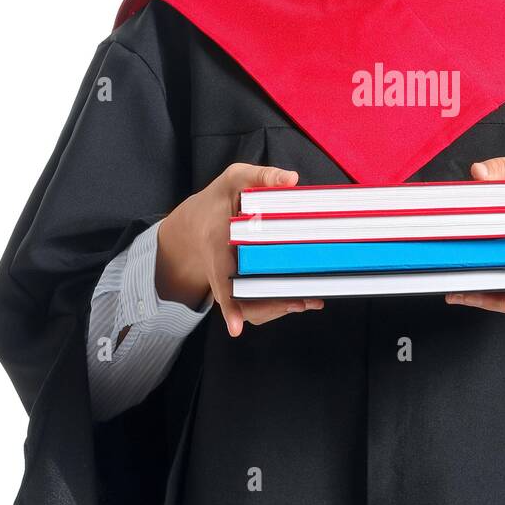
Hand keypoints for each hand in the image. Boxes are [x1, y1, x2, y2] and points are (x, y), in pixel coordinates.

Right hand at [154, 163, 323, 337]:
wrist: (195, 224)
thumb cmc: (219, 200)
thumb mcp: (235, 178)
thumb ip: (262, 177)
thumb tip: (292, 180)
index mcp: (215, 243)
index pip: (220, 277)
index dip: (229, 305)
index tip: (236, 327)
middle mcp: (218, 269)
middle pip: (243, 300)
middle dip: (271, 305)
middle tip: (303, 302)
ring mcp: (227, 283)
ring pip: (250, 308)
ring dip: (278, 308)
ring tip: (310, 301)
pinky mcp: (237, 289)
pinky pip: (254, 305)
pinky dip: (276, 305)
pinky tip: (303, 300)